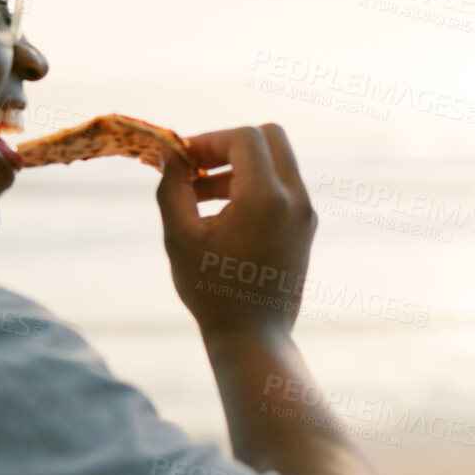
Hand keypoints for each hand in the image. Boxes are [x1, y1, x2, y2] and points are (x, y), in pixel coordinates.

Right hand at [155, 124, 315, 338]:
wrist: (254, 337)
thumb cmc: (212, 291)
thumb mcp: (180, 237)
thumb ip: (173, 188)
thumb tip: (169, 154)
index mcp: (267, 198)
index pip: (244, 137)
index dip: (209, 140)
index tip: (183, 160)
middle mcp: (295, 199)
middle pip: (270, 137)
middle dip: (230, 144)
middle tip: (197, 168)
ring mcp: (305, 213)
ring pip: (277, 162)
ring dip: (239, 167)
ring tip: (199, 197)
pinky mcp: (305, 228)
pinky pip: (282, 187)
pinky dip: (254, 186)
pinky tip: (221, 215)